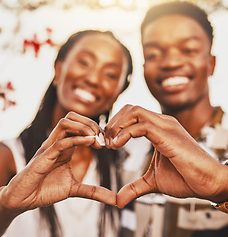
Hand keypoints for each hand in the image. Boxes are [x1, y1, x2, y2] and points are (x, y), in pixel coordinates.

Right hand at [0, 112, 115, 217]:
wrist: (24, 200)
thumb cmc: (46, 191)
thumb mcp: (74, 189)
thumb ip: (93, 191)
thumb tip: (113, 199)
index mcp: (64, 147)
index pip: (79, 126)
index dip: (95, 129)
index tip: (105, 143)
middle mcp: (57, 142)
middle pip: (73, 117)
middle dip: (91, 123)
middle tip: (102, 139)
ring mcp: (49, 147)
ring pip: (65, 122)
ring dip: (84, 127)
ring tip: (96, 140)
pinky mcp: (43, 156)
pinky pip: (61, 142)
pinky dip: (77, 139)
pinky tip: (90, 142)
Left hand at [105, 105, 227, 207]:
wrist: (208, 183)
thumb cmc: (185, 178)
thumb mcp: (153, 181)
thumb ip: (135, 187)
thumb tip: (119, 200)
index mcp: (159, 128)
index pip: (132, 113)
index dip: (116, 124)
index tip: (108, 142)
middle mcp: (162, 122)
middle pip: (130, 108)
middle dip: (113, 122)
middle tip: (107, 141)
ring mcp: (166, 127)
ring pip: (135, 111)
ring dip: (117, 125)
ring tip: (112, 144)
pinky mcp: (169, 136)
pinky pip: (142, 126)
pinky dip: (125, 133)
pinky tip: (119, 145)